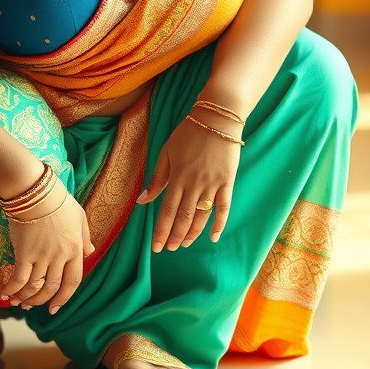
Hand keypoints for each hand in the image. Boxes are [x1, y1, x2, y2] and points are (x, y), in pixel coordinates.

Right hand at [0, 186, 94, 314]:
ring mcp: (42, 256)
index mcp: (76, 249)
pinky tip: (4, 294)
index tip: (55, 307)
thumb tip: (90, 252)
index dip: (64, 298)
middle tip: (31, 307)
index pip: (73, 282)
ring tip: (17, 303)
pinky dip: (11, 289)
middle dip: (41, 301)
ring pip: (34, 286)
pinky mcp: (24, 253)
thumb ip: (86, 237)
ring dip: (25, 298)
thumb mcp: (80, 216)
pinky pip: (18, 278)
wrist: (36, 191)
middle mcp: (60, 257)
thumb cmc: (59, 200)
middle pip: (52, 287)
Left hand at [135, 111, 241, 250]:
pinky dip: (219, 224)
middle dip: (175, 236)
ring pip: (202, 216)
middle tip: (170, 249)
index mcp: (177, 177)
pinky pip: (224, 208)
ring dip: (193, 233)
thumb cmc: (188, 134)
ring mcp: (212, 184)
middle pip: (184, 217)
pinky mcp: (227, 182)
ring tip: (185, 244)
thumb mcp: (167, 152)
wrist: (217, 119)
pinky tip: (213, 237)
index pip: (167, 211)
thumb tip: (142, 201)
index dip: (161, 231)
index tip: (156, 247)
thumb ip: (156, 178)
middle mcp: (194, 184)